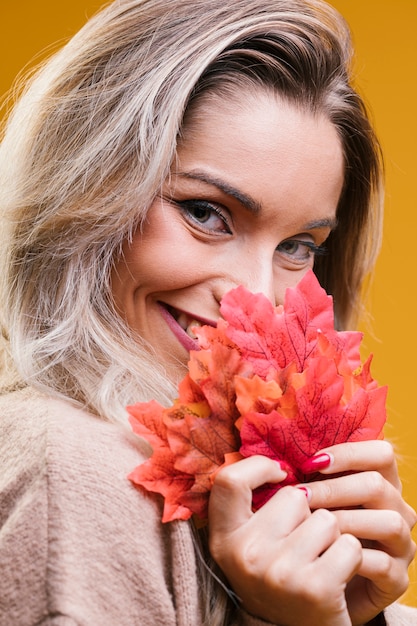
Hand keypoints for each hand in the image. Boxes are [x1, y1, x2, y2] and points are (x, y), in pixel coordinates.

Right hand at [209, 455, 362, 625]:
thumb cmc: (280, 578)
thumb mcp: (252, 544)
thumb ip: (254, 506)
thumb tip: (279, 459)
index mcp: (223, 540)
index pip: (229, 480)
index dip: (258, 467)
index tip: (279, 474)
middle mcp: (244, 555)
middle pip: (294, 496)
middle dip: (308, 513)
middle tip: (302, 547)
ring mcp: (278, 571)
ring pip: (325, 518)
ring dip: (332, 536)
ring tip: (318, 562)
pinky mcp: (314, 587)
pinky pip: (348, 544)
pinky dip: (350, 557)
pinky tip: (336, 577)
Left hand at [300, 440, 416, 624]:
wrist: (319, 594)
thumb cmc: (311, 538)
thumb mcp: (310, 503)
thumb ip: (308, 478)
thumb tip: (283, 459)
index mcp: (381, 484)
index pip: (381, 454)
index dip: (349, 453)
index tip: (312, 463)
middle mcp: (396, 510)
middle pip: (377, 485)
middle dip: (334, 489)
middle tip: (303, 497)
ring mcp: (401, 545)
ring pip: (389, 522)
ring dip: (346, 521)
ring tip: (313, 528)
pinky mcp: (397, 579)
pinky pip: (383, 563)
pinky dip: (352, 558)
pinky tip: (324, 556)